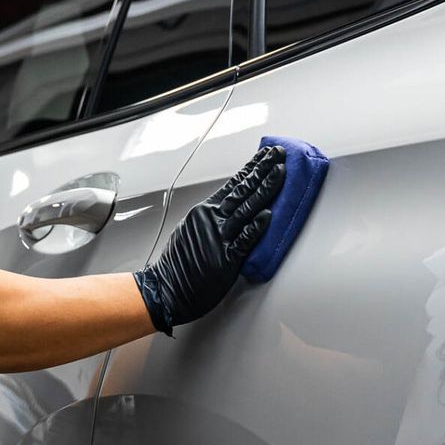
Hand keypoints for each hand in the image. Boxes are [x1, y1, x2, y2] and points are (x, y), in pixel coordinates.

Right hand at [135, 146, 285, 333]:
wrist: (164, 290)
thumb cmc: (177, 264)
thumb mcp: (190, 230)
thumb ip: (210, 218)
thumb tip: (227, 207)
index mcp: (204, 211)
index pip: (234, 184)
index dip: (252, 168)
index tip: (266, 155)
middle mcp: (212, 220)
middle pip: (243, 190)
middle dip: (263, 170)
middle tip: (279, 154)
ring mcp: (219, 238)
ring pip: (247, 208)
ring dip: (266, 189)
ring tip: (280, 173)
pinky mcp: (225, 259)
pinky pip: (244, 240)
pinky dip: (257, 227)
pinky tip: (268, 215)